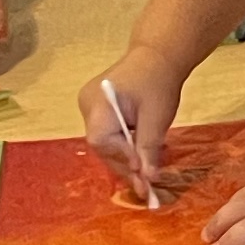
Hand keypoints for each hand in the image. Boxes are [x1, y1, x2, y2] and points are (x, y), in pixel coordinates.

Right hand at [81, 51, 187, 212]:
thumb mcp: (157, 117)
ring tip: (145, 178)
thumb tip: (148, 178)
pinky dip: (123, 150)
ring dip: (125, 161)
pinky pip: (108, 137)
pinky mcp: (97, 112)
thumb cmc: (158, 82)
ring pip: (104, 145)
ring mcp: (89, 108)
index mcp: (98, 102)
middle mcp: (87, 106)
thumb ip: (149, 147)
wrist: (156, 57)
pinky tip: (139, 159)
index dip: (121, 158)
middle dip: (125, 166)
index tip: (142, 172)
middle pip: (101, 146)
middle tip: (146, 187)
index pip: (101, 141)